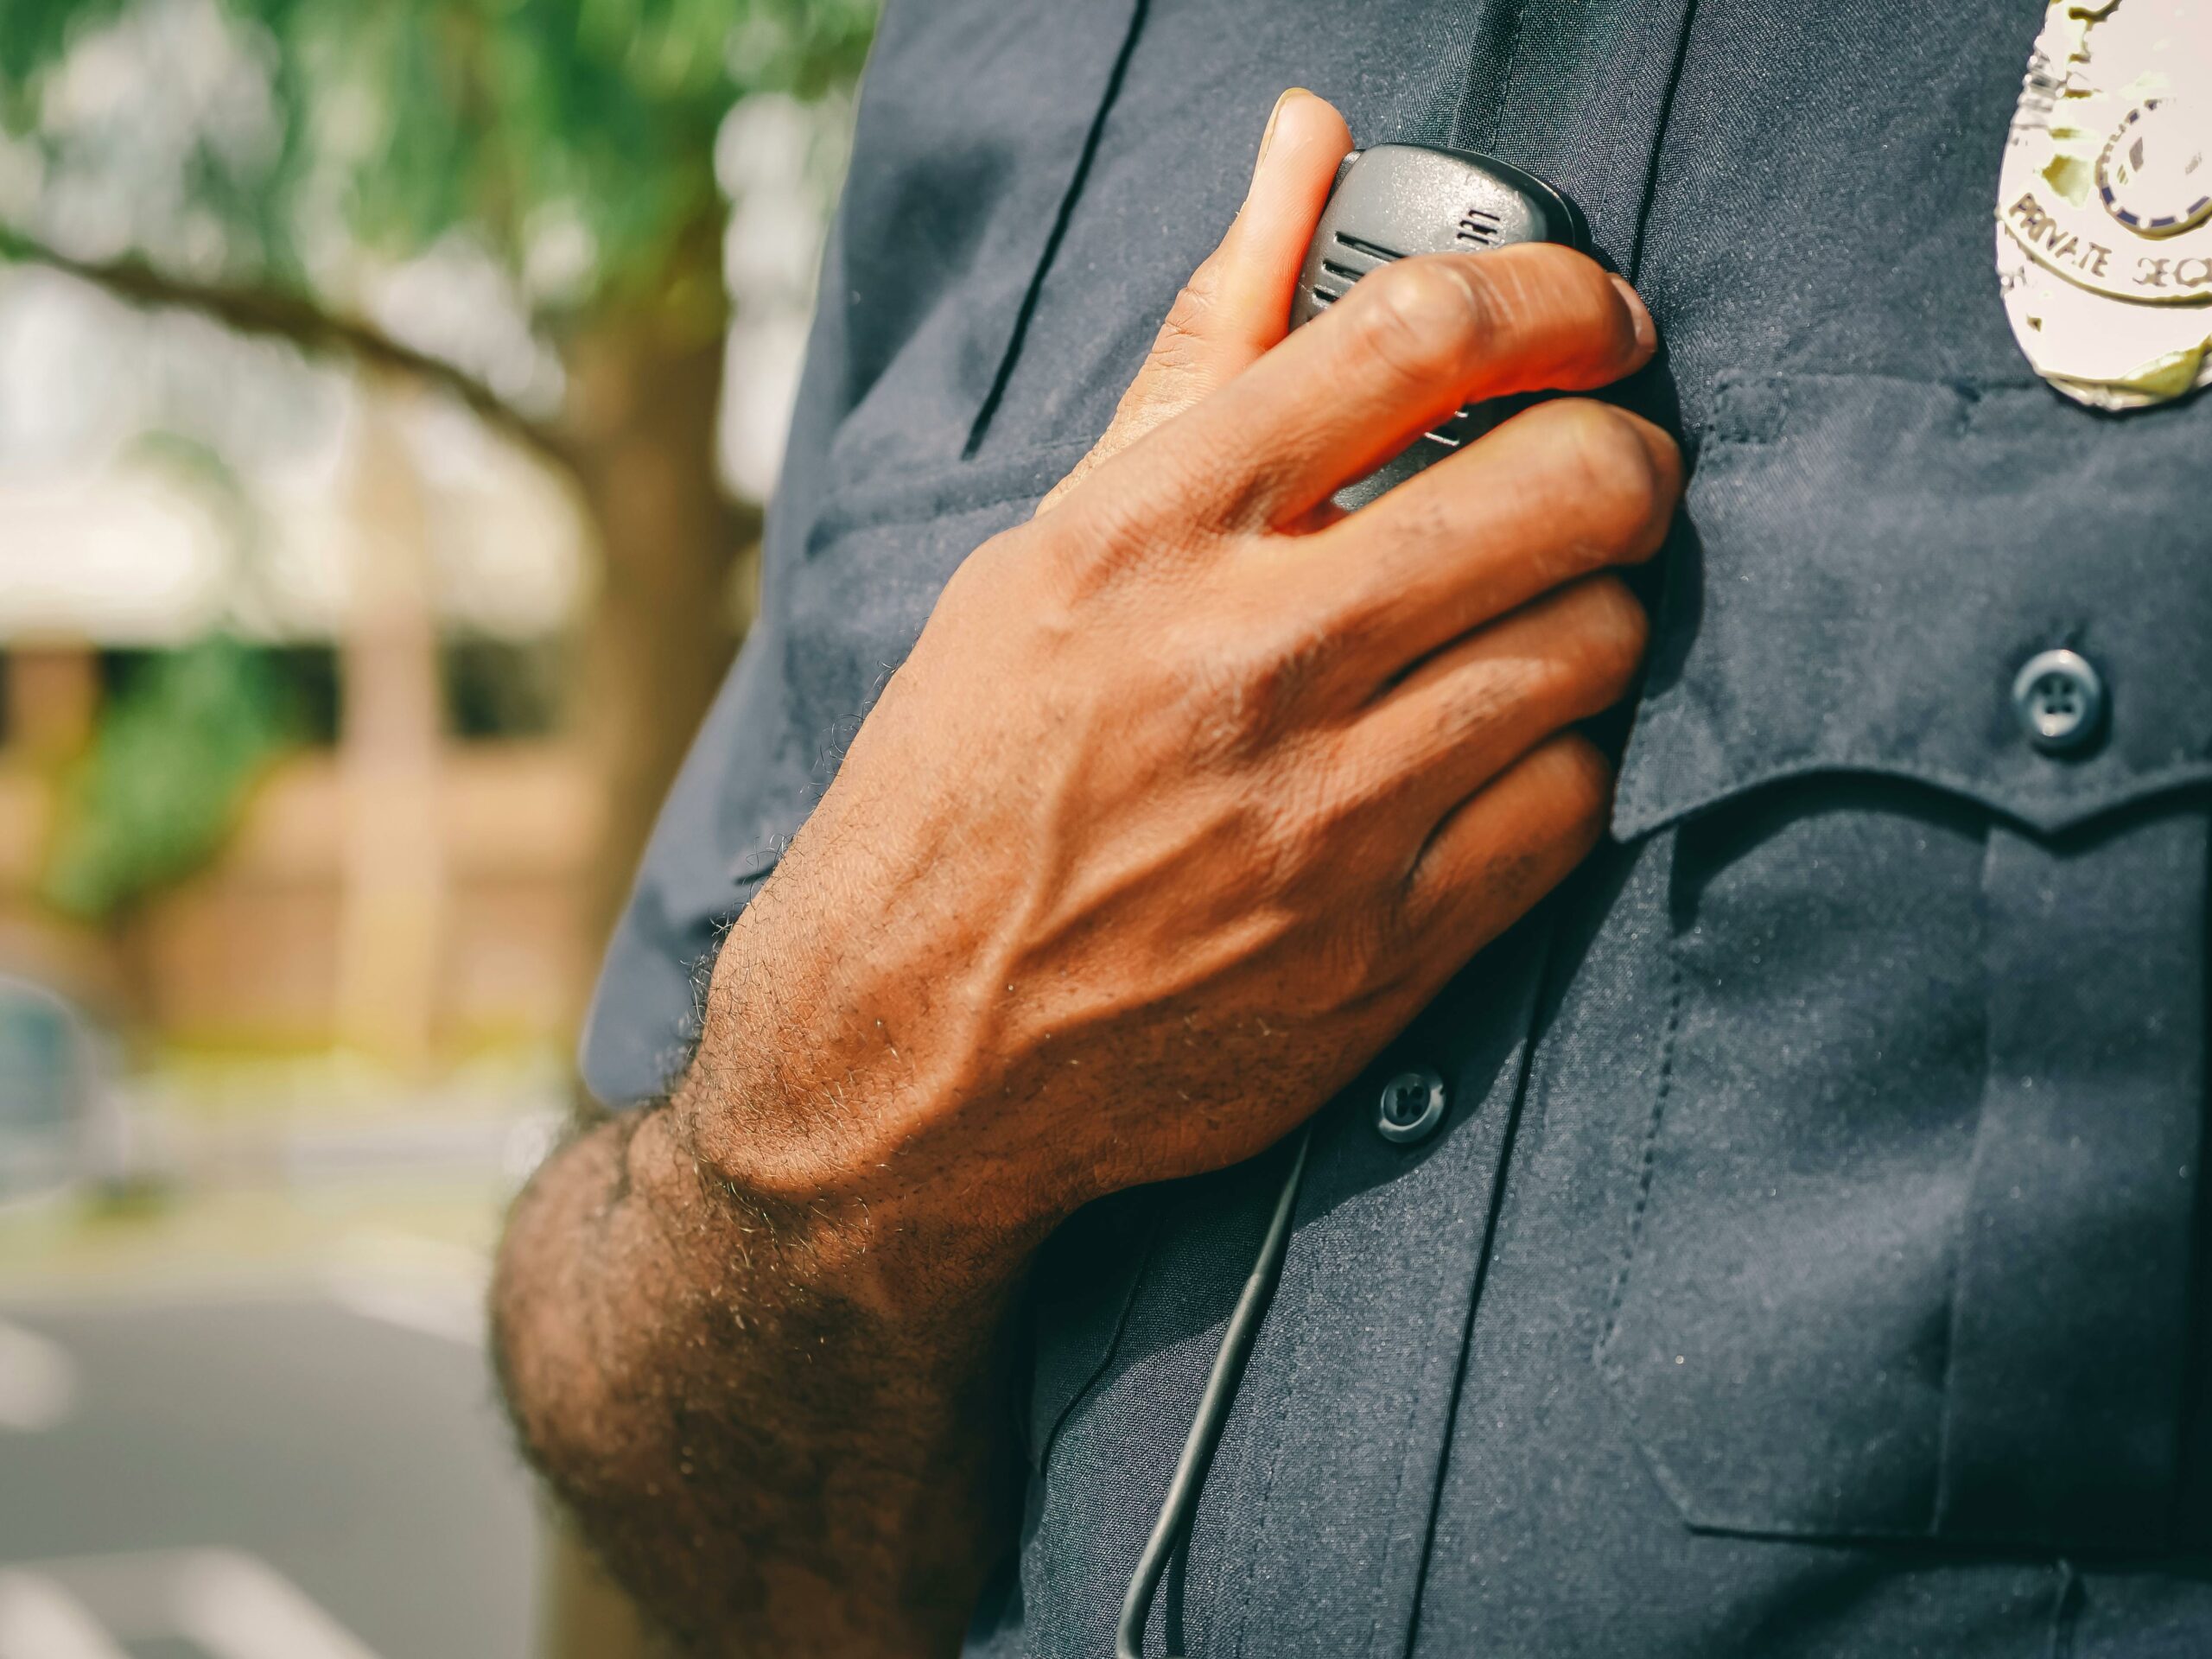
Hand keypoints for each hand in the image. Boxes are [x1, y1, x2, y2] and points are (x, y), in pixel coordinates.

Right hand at [684, 91, 1678, 1301]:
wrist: (911, 1054)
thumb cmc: (963, 783)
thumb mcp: (1048, 553)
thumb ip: (1203, 350)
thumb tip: (1305, 140)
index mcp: (1144, 533)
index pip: (1422, 330)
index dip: (1559, 296)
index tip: (1594, 319)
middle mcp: (1243, 660)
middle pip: (1565, 482)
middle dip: (1624, 457)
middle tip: (1601, 474)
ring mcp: (1323, 817)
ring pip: (1597, 645)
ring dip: (1594, 613)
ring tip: (1527, 626)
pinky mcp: (1382, 949)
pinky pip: (1575, 803)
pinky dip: (1562, 760)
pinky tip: (1494, 756)